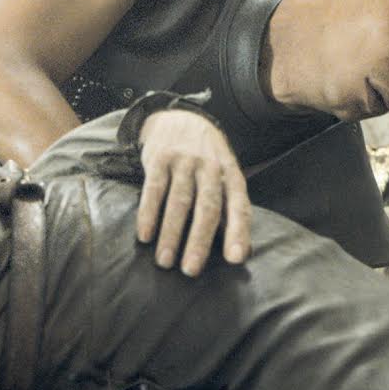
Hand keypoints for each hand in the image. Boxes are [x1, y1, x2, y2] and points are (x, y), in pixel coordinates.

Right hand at [137, 110, 250, 276]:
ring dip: (171, 234)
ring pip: (179, 202)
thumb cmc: (208, 162)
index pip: (239, 207)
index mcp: (232, 177)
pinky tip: (145, 236)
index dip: (238, 233)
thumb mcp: (227, 179)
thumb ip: (232, 212)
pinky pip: (154, 189)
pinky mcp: (160, 159)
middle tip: (191, 271)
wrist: (182, 119)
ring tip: (165, 262)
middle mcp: (210, 169)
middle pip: (207, 208)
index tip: (235, 259)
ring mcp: (185, 162)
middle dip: (199, 241)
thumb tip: (243, 253)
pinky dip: (148, 214)